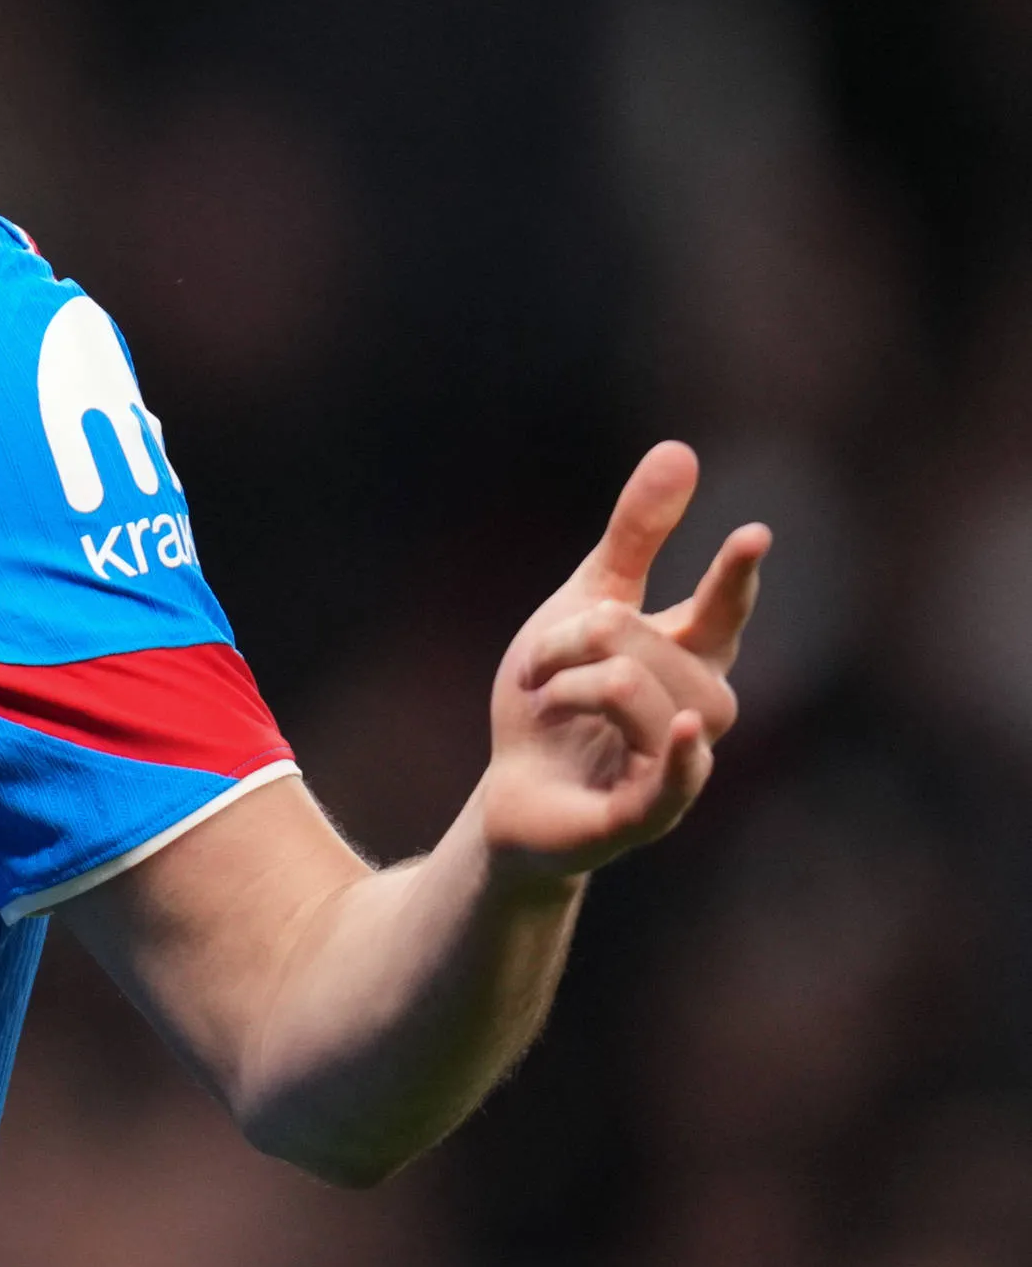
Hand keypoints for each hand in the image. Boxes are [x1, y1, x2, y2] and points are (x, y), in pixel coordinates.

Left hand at [476, 442, 767, 886]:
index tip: (752, 534)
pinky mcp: (641, 817)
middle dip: (593, 637)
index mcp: (684, 660)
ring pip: (658, 701)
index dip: (733, 578)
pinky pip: (675, 786)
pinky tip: (683, 730)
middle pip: (669, 652)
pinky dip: (679, 758)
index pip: (721, 615)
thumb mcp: (584, 606)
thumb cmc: (559, 699)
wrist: (513, 793)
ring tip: (545, 697)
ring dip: (586, 684)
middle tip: (536, 657)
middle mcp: (693, 712)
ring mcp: (673, 766)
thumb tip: (681, 450)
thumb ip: (634, 537)